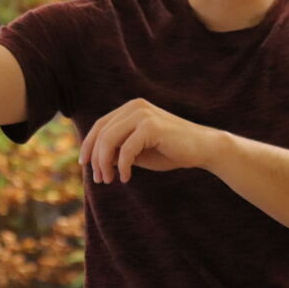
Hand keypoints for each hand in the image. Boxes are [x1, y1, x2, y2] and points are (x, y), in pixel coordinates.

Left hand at [79, 98, 220, 183]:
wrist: (203, 149)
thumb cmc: (171, 151)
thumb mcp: (138, 151)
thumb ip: (118, 150)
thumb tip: (94, 160)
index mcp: (131, 109)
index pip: (100, 125)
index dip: (88, 145)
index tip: (85, 165)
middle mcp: (135, 107)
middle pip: (101, 133)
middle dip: (96, 159)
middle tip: (100, 180)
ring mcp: (143, 114)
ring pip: (109, 140)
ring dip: (105, 164)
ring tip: (110, 180)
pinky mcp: (152, 126)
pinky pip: (126, 150)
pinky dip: (123, 166)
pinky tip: (127, 178)